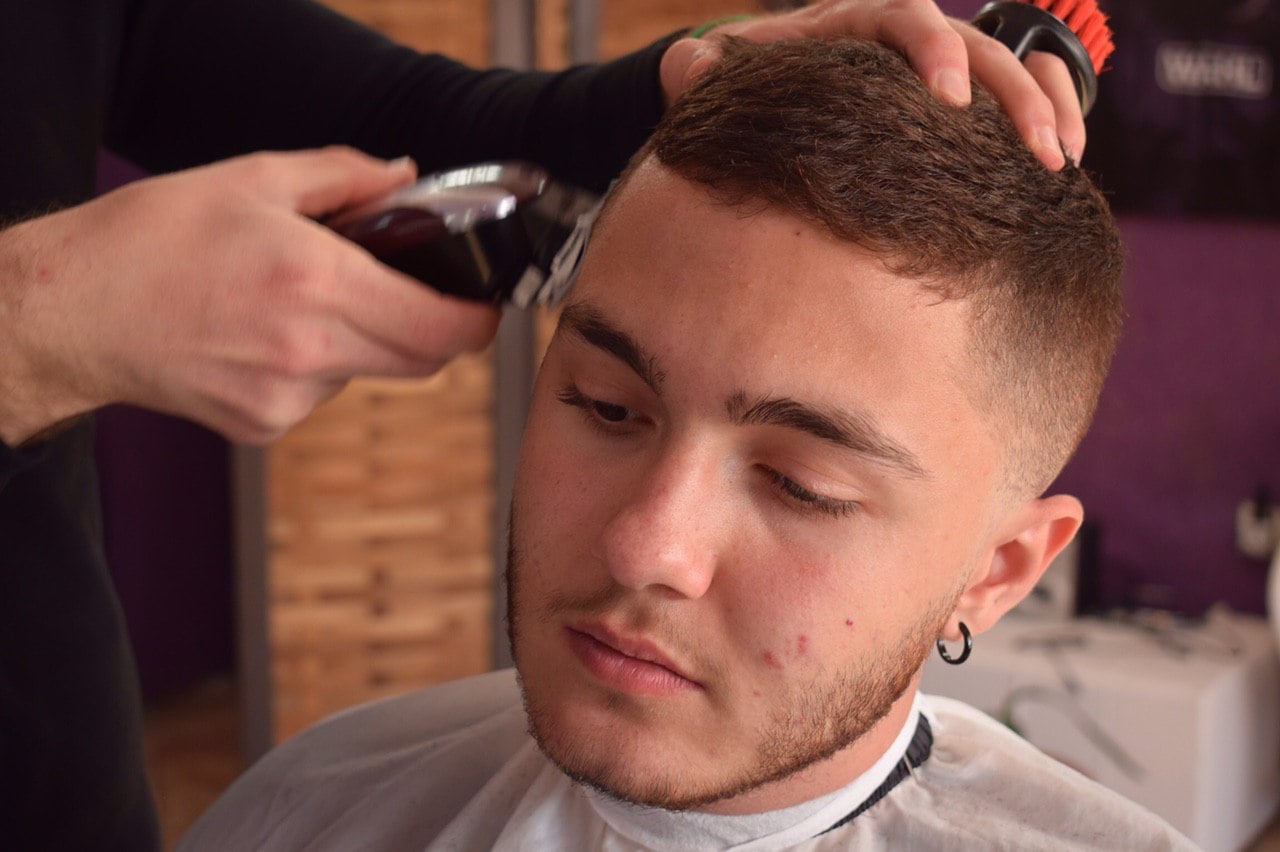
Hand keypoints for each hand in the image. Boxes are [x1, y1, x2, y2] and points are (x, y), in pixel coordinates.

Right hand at [0, 147, 498, 445]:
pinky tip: (266, 336)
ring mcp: (287, 397)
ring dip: (365, 342)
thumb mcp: (252, 179)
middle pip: (423, 361)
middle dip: (431, 328)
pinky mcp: (264, 425)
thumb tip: (406, 177)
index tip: (482, 306)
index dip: (477, 320)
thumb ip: (345, 177)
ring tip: (301, 302)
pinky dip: (318, 367)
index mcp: (317, 282)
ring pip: (371, 374)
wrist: (72, 312)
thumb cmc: (151, 240)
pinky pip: (322, 395)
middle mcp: (310, 350)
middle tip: (407, 291)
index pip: (442, 328)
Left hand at [659, 0, 1083, 170]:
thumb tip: (689, 63)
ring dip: (1043, 107)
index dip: (930, 49)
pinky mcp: (954, 103)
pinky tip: (1068, 162)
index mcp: (850, 24)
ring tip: (1063, 160)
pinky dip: (1048, 115)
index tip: (950, 98)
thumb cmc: (750, 87)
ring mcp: (936, 66)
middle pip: (973, 43)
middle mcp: (902, 37)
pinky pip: (1015, 92)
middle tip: (1035, 150)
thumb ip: (703, 74)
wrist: (769, 95)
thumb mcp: (721, 77)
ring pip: (1007, 65)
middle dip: (1011, 94)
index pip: (900, 16)